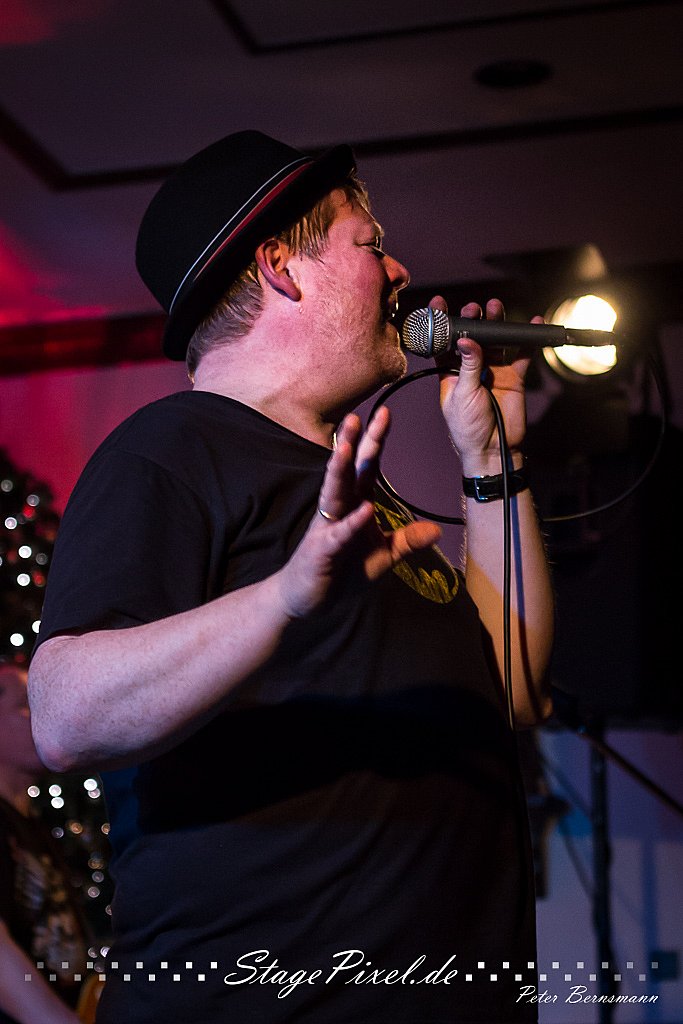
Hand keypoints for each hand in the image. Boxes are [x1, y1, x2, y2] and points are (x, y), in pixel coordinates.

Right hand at [276, 406, 440, 617]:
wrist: (308, 597)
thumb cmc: (343, 571)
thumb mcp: (383, 557)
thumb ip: (406, 542)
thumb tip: (436, 530)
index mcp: (355, 504)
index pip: (367, 468)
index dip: (375, 441)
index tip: (385, 412)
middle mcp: (339, 509)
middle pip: (349, 471)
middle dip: (354, 444)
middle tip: (360, 414)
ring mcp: (327, 527)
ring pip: (334, 493)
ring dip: (339, 470)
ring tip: (345, 446)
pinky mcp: (321, 550)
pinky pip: (338, 534)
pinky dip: (351, 522)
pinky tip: (364, 509)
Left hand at [430, 296, 542, 474]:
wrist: (493, 450)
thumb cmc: (468, 428)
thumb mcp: (463, 396)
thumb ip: (468, 366)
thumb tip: (467, 339)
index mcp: (450, 373)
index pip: (444, 342)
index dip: (441, 324)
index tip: (438, 303)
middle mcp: (471, 368)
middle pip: (472, 337)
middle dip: (472, 320)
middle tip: (474, 309)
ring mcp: (493, 371)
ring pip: (495, 341)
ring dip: (496, 324)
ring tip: (495, 307)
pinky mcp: (513, 377)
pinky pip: (522, 355)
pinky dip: (527, 340)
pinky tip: (532, 323)